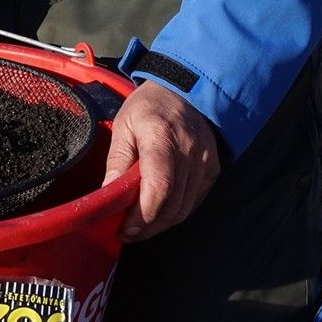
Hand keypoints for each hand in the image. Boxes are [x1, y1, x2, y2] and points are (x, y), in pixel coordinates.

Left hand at [102, 82, 221, 241]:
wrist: (185, 90)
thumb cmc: (149, 107)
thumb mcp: (123, 126)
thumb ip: (117, 162)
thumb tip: (108, 197)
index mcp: (162, 137)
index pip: (159, 187)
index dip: (142, 216)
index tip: (124, 228)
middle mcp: (189, 151)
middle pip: (172, 206)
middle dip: (147, 226)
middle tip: (127, 232)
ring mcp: (205, 162)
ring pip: (184, 209)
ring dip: (160, 224)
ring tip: (139, 225)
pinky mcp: (213, 169)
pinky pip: (194, 202)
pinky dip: (175, 212)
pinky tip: (158, 210)